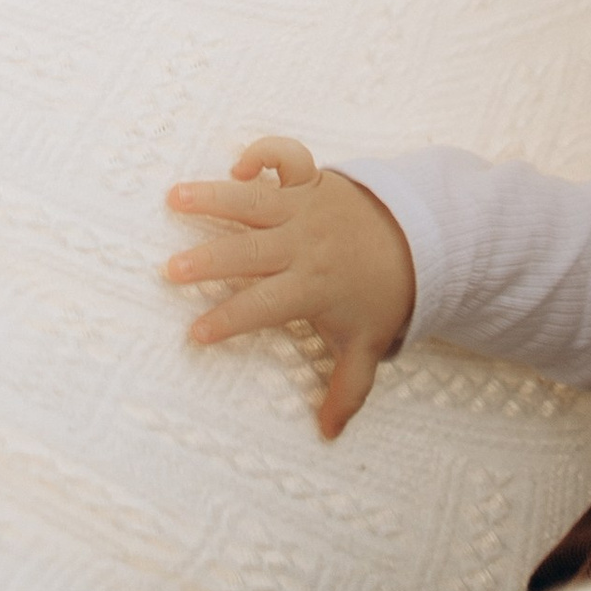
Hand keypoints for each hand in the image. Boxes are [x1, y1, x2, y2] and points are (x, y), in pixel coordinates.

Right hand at [165, 135, 415, 439]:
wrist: (420, 239)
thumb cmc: (381, 296)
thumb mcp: (368, 346)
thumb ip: (346, 390)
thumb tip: (327, 436)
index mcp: (312, 286)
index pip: (263, 306)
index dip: (228, 320)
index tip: (195, 333)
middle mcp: (305, 244)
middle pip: (249, 252)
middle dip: (208, 260)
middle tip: (171, 269)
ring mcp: (306, 207)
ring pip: (255, 199)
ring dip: (213, 196)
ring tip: (174, 198)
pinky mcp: (312, 179)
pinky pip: (286, 157)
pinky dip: (263, 153)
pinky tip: (238, 167)